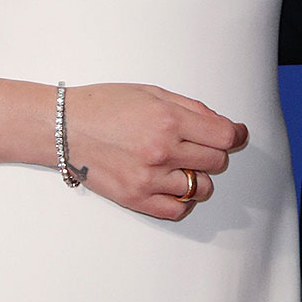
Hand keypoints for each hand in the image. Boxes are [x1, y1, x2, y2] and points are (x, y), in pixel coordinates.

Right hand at [65, 83, 248, 219]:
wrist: (65, 127)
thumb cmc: (106, 105)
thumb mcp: (153, 92)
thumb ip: (191, 108)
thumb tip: (221, 124)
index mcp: (168, 120)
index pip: (224, 136)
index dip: (236, 135)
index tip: (236, 135)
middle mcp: (162, 151)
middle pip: (216, 162)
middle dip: (214, 152)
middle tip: (200, 145)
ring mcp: (149, 179)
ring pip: (201, 188)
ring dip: (199, 176)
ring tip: (183, 164)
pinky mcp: (135, 199)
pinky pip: (177, 210)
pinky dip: (182, 199)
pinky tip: (173, 184)